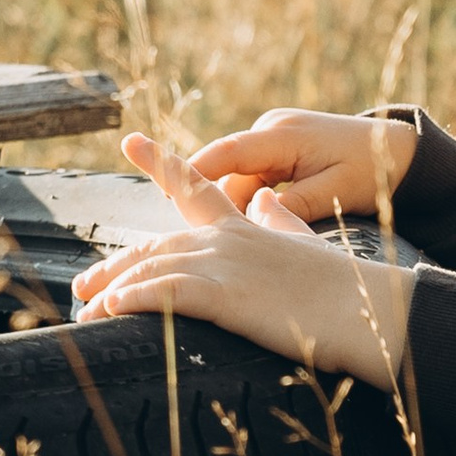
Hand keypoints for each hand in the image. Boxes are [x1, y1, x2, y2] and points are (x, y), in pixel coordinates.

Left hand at [73, 135, 416, 384]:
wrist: (373, 311)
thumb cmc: (344, 289)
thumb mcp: (307, 246)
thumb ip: (281, 220)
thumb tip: (266, 201)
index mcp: (245, 226)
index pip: (196, 188)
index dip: (162, 164)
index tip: (134, 142)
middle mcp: (228, 239)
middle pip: (155, 245)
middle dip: (114, 265)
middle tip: (82, 286)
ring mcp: (226, 265)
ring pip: (152, 271)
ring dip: (114, 292)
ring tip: (85, 314)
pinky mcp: (228, 296)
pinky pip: (166, 294)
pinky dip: (134, 300)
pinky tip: (110, 312)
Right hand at [184, 103, 418, 223]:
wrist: (397, 150)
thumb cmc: (370, 170)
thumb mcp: (335, 191)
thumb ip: (293, 205)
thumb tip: (253, 219)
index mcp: (283, 135)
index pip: (227, 153)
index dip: (192, 173)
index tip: (165, 192)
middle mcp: (271, 130)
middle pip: (227, 172)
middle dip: (215, 205)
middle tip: (202, 244)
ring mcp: (273, 138)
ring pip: (237, 178)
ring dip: (234, 206)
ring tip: (231, 244)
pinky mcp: (278, 150)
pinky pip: (251, 177)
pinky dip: (248, 200)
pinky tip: (251, 228)